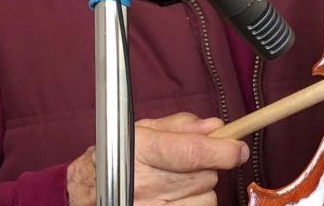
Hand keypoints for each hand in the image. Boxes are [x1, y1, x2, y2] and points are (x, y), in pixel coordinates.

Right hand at [66, 113, 248, 205]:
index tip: (239, 147)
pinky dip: (193, 205)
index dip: (224, 150)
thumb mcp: (142, 130)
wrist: (84, 192)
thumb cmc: (114, 157)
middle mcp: (144, 184)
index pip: (192, 152)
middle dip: (207, 166)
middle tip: (186, 164)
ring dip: (200, 190)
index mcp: (141, 151)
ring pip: (206, 199)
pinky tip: (175, 199)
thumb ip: (181, 126)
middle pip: (205, 176)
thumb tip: (216, 126)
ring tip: (175, 184)